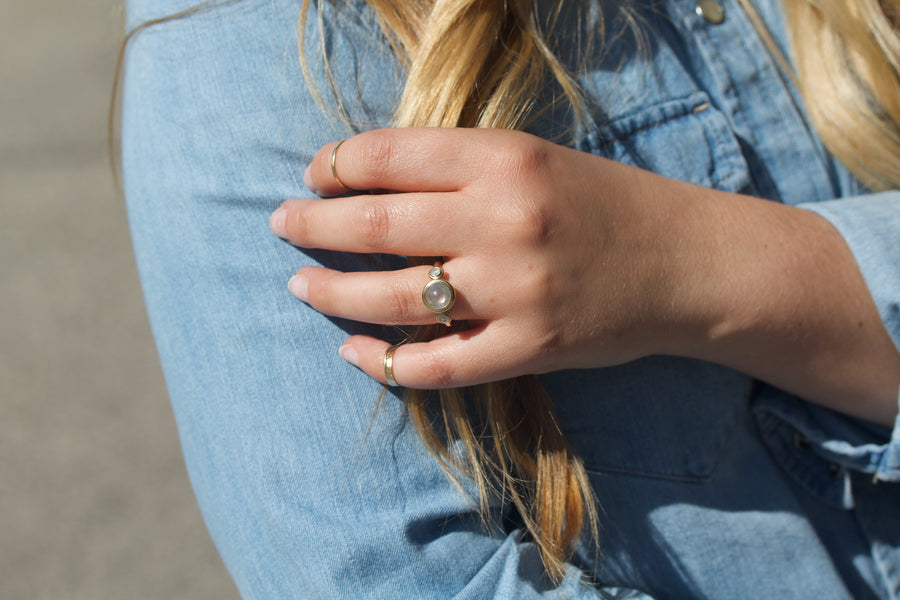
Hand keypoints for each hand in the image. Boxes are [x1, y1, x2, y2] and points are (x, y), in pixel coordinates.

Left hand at [269, 128, 706, 387]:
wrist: (686, 262)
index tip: (313, 176)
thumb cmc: (606, 203)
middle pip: (374, 224)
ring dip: (329, 291)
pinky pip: (435, 364)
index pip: (387, 155)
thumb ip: (459, 167)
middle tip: (281, 225)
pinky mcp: (528, 348)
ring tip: (299, 284)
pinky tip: (351, 352)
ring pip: (391, 298)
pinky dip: (381, 362)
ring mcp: (514, 290)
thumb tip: (369, 180)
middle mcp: (503, 220)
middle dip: (312, 225)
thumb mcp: (535, 159)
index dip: (334, 165)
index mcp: (504, 159)